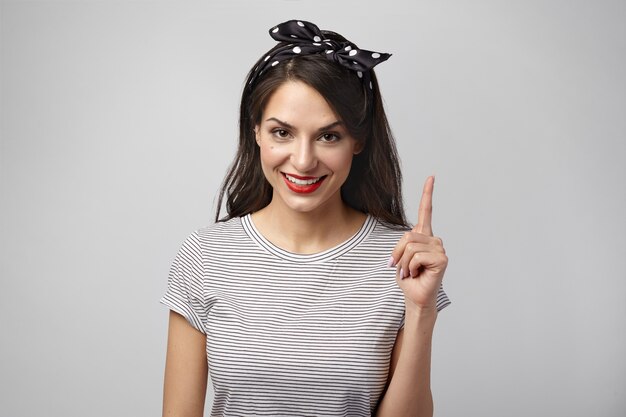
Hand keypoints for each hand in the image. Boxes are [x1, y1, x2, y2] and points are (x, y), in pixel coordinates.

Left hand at [390, 176, 447, 311]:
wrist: (415, 297)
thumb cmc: (408, 278)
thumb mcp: (399, 258)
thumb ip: (403, 245)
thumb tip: (409, 240)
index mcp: (424, 236)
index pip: (426, 212)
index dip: (428, 194)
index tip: (431, 177)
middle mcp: (434, 240)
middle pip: (408, 236)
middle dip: (399, 254)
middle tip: (403, 268)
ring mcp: (440, 249)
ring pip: (411, 246)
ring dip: (404, 263)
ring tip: (411, 272)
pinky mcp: (442, 259)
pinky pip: (416, 257)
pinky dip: (411, 268)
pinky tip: (418, 275)